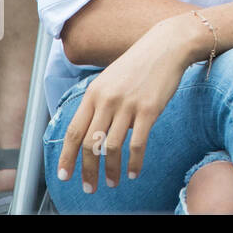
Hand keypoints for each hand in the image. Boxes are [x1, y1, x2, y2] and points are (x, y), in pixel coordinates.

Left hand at [57, 13, 201, 192]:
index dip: (67, 157)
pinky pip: (137, 144)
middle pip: (89, 144)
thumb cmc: (140, 63)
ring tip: (112, 183)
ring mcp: (128, 105)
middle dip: (87, 170)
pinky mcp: (149, 109)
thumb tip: (95, 133)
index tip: (64, 176)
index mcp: (94, 93)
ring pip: (111, 147)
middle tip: (89, 187)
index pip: (73, 132)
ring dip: (110, 170)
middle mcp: (107, 100)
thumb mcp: (111, 79)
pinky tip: (134, 172)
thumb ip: (100, 104)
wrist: (167, 45)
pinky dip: (134, 162)